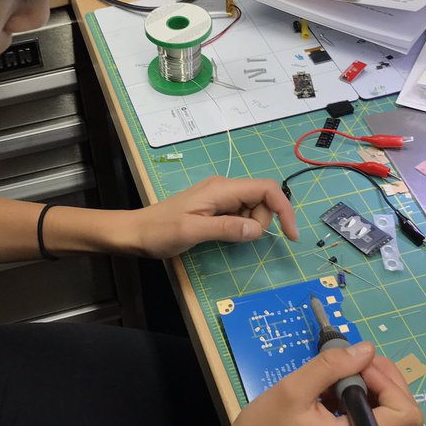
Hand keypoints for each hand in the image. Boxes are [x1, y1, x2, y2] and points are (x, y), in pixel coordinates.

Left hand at [128, 176, 298, 258]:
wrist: (134, 232)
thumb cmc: (159, 231)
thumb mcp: (192, 232)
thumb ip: (227, 228)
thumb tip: (258, 229)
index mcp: (221, 189)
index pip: (266, 189)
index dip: (284, 209)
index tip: (291, 235)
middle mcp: (224, 188)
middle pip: (262, 199)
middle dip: (263, 221)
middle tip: (238, 238)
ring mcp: (219, 197)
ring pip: (253, 208)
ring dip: (250, 225)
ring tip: (223, 237)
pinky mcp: (214, 207)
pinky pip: (239, 214)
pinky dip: (240, 226)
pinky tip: (222, 234)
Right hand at [213, 342, 422, 425]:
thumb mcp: (293, 390)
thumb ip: (332, 366)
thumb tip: (366, 350)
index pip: (406, 413)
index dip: (389, 381)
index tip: (357, 364)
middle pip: (397, 414)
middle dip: (378, 380)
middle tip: (347, 362)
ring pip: (379, 419)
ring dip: (363, 391)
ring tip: (329, 380)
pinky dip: (351, 406)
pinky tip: (324, 397)